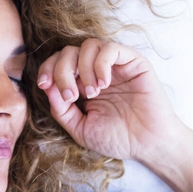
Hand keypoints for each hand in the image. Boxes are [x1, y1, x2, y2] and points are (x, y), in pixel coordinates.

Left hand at [37, 39, 182, 162]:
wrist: (147, 145)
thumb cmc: (115, 137)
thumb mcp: (79, 127)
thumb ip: (60, 109)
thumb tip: (46, 86)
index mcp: (80, 83)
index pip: (57, 62)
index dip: (47, 69)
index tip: (44, 84)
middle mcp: (95, 70)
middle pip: (68, 52)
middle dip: (62, 72)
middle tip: (71, 96)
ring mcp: (114, 65)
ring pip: (88, 45)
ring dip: (83, 68)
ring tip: (93, 93)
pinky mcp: (133, 62)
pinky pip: (111, 48)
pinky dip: (101, 64)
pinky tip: (104, 84)